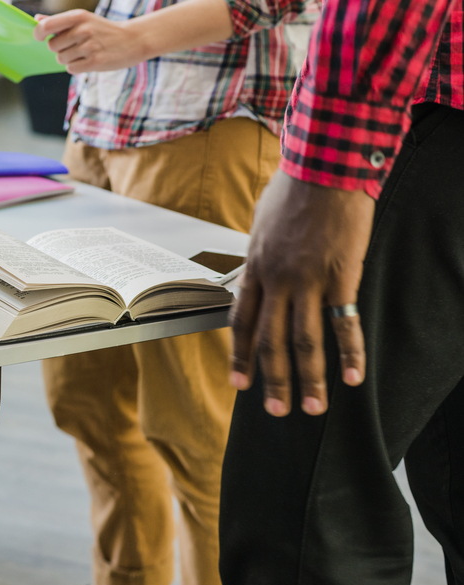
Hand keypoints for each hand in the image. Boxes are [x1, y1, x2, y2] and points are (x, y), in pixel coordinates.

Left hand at [33, 10, 148, 73]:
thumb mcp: (84, 19)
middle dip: (59, 48)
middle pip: (52, 46)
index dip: (38, 34)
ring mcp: (89, 46)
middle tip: (73, 46)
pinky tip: (87, 60)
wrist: (132, 40)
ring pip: (61, 59)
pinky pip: (71, 68)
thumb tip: (37, 19)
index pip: (46, 26)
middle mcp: (83, 30)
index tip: (40, 37)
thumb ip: (60, 21)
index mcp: (78, 16)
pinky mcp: (95, 62)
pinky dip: (76, 67)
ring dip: (68, 58)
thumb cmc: (103, 30)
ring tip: (83, 53)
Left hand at [229, 170, 374, 416]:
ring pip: (304, 341)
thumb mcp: (260, 222)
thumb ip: (259, 253)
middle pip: (270, 341)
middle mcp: (275, 281)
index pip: (241, 322)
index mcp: (254, 268)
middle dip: (271, 380)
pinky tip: (353, 377)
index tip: (241, 383)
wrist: (323, 165)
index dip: (240, 356)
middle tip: (276, 411)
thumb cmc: (293, 188)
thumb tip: (257, 269)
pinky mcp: (340, 277)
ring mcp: (307, 281)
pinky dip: (349, 353)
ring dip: (307, 379)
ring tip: (311, 408)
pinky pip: (343, 323)